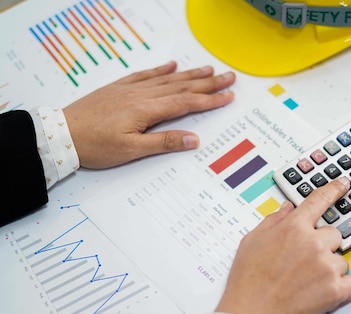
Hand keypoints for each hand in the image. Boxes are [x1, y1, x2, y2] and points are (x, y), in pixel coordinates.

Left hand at [63, 61, 235, 168]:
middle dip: (208, 82)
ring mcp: (129, 90)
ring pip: (167, 79)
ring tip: (208, 69)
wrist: (61, 133)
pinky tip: (171, 65)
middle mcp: (141, 95)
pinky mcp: (118, 89)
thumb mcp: (130, 150)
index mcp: (147, 110)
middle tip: (229, 77)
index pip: (186, 103)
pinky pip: (145, 75)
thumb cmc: (95, 146)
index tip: (228, 96)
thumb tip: (193, 139)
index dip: (210, 100)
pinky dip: (161, 70)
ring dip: (190, 74)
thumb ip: (163, 143)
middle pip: (182, 86)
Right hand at [216, 178, 350, 313]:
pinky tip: (327, 291)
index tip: (342, 185)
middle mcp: (314, 243)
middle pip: (335, 235)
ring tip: (307, 282)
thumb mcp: (252, 241)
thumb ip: (274, 221)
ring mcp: (327, 266)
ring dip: (331, 269)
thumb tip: (287, 209)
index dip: (333, 190)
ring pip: (342, 260)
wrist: (252, 313)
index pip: (319, 201)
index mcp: (293, 227)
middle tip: (305, 263)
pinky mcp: (336, 289)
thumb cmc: (248, 280)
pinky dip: (345, 287)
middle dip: (323, 246)